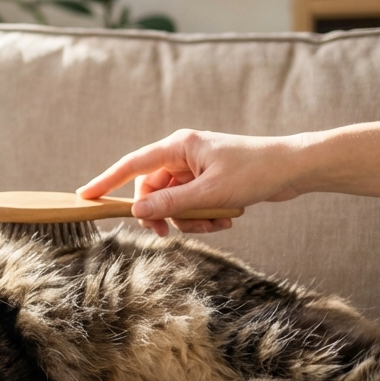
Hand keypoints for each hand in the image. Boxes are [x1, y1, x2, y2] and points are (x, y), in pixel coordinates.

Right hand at [77, 129, 306, 235]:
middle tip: (168, 234)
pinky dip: (204, 216)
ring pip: (173, 202)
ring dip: (190, 219)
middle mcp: (182, 154)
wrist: (293, 169)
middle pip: (152, 190)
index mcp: (178, 146)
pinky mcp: (207, 181)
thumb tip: (138, 210)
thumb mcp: (209, 193)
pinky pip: (191, 205)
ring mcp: (195, 169)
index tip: (86, 196)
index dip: (106, 181)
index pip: (132, 165)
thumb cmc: (254, 171)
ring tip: (217, 222)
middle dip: (162, 214)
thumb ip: (170, 203)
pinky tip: (227, 219)